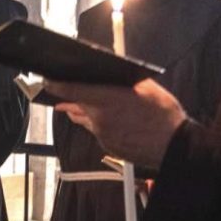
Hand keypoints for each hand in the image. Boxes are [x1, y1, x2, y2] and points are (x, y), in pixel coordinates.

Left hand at [48, 78, 186, 168]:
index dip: (55, 86)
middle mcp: (99, 118)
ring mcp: (102, 134)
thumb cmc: (163, 115)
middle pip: (76, 106)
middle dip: (70, 100)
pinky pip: (98, 132)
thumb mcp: (147, 88)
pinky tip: (109, 122)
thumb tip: (110, 74)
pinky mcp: (107, 146)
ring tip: (76, 107)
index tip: (47, 82)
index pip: (70, 91)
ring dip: (85, 113)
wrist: (174, 146)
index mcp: (106, 99)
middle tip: (62, 97)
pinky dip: (100, 126)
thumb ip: (123, 80)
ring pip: (87, 120)